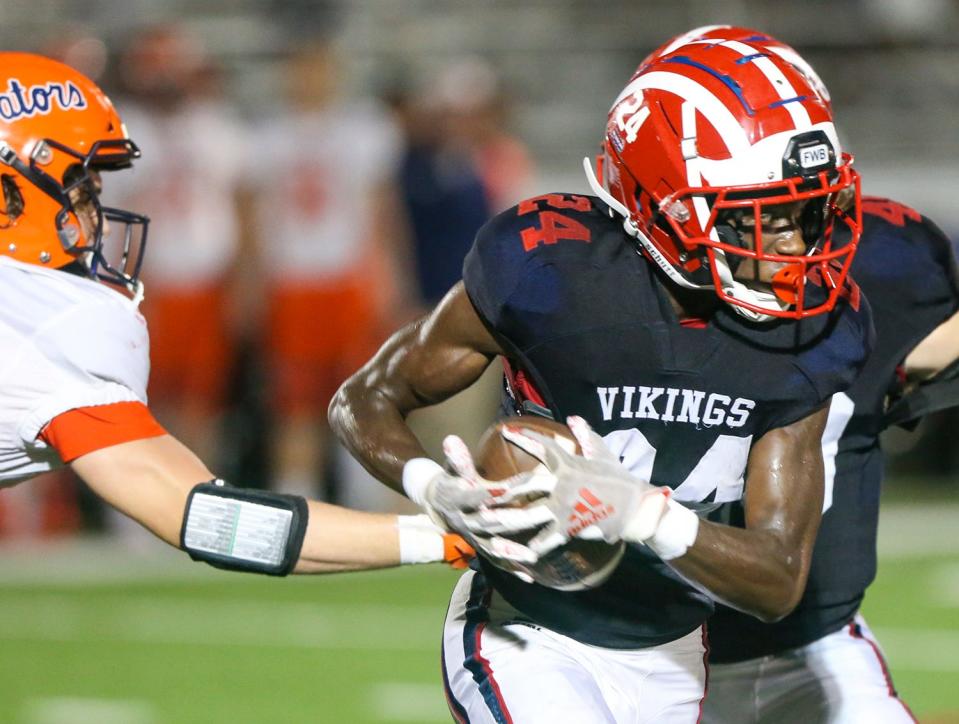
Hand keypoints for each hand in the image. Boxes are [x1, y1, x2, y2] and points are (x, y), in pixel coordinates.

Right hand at [402, 436, 549, 567]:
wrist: (439, 505)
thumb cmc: (453, 482)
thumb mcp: (454, 470)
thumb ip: (458, 459)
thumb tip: (451, 439)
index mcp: (458, 499)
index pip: (483, 494)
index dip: (504, 489)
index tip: (534, 480)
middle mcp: (465, 522)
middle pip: (492, 522)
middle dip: (519, 519)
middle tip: (545, 514)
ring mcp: (472, 538)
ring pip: (492, 546)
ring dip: (513, 552)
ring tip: (533, 556)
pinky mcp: (480, 548)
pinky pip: (496, 561)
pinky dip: (512, 569)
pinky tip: (530, 575)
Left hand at [495, 416, 671, 554]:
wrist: (639, 508)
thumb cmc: (622, 480)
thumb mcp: (605, 455)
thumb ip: (587, 437)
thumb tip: (574, 419)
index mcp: (570, 464)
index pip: (543, 446)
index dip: (524, 438)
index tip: (506, 431)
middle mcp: (562, 484)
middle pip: (526, 483)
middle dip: (502, 487)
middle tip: (481, 490)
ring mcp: (565, 507)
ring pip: (528, 513)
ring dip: (506, 518)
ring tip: (486, 521)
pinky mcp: (569, 528)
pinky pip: (545, 539)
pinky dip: (531, 547)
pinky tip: (516, 552)